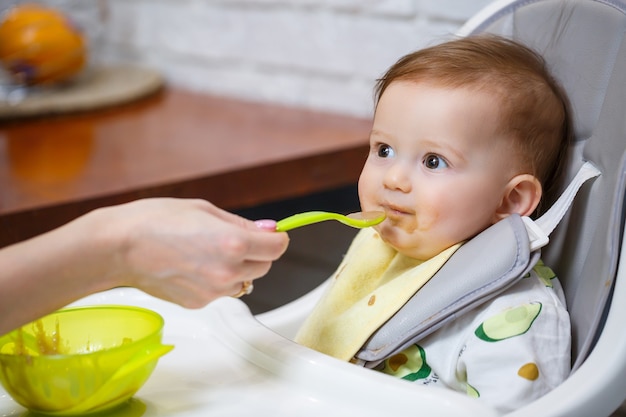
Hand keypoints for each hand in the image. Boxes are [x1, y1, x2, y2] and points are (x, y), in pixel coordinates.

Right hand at [98, 198, 288, 306]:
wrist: (118, 247)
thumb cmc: (155, 220)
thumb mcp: (205, 210)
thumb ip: (242, 224)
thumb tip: (269, 229)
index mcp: (233, 244)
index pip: (278, 247)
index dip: (277, 237)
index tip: (270, 233)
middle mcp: (227, 271)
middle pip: (265, 266)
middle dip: (258, 252)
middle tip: (235, 239)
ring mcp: (213, 292)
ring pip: (244, 280)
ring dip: (238, 268)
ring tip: (207, 251)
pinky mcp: (199, 303)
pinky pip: (222, 291)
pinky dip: (217, 280)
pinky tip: (193, 265)